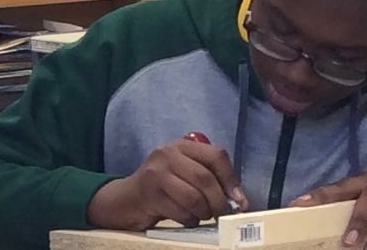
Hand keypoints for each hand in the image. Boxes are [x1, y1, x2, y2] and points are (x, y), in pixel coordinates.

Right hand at [85, 139, 248, 230]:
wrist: (127, 199)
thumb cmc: (163, 187)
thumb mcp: (184, 173)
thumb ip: (207, 178)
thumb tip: (239, 200)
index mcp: (181, 145)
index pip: (216, 155)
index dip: (231, 180)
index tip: (240, 200)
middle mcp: (167, 153)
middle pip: (205, 178)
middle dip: (219, 201)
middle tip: (222, 215)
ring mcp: (156, 172)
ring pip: (193, 197)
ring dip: (204, 213)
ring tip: (202, 216)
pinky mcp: (149, 193)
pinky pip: (180, 211)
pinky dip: (189, 220)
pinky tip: (186, 218)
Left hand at [288, 172, 366, 248]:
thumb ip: (354, 220)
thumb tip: (329, 238)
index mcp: (358, 184)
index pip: (331, 188)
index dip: (313, 195)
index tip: (293, 205)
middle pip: (345, 186)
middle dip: (326, 197)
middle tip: (309, 212)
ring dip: (359, 219)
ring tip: (349, 242)